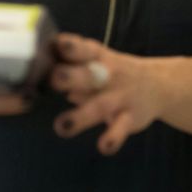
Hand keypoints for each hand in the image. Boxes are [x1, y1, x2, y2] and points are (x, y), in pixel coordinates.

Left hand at [49, 34, 168, 154]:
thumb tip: (34, 74)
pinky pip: (121, 129)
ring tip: (61, 126)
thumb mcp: (94, 62)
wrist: (157, 85)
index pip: (82, 49)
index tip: (57, 45)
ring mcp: (120, 96)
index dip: (69, 47)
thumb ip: (68, 66)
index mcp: (96, 57)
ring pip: (99, 106)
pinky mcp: (130, 117)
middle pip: (88, 74)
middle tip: (54, 79)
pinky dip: (113, 138)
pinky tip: (104, 146)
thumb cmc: (112, 73)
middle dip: (71, 76)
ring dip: (80, 116)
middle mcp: (107, 75)